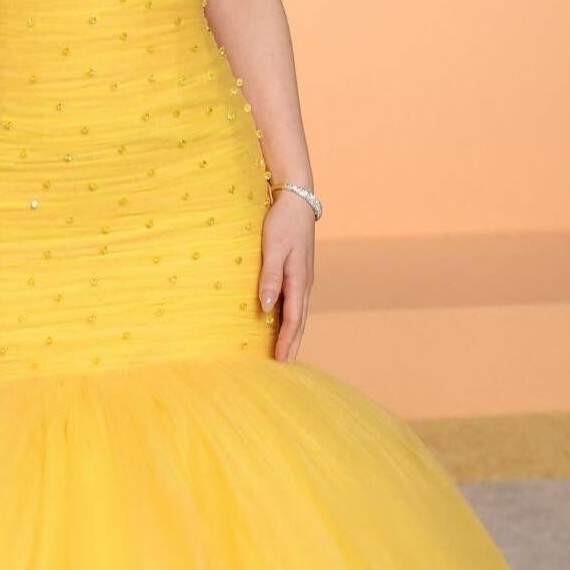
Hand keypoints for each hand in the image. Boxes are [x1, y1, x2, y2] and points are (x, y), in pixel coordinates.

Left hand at [258, 188, 316, 362]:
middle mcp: (304, 283)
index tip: (279, 363)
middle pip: (299, 322)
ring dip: (293, 335)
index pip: (293, 320)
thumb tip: (266, 307)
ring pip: (299, 314)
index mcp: (299, 280)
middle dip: (292, 346)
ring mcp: (302, 278)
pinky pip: (295, 303)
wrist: (297, 199)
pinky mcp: (298, 273)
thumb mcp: (273, 247)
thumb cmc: (282, 222)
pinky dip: (291, 319)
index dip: (286, 342)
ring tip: (285, 354)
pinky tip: (283, 325)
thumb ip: (270, 276)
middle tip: (284, 370)